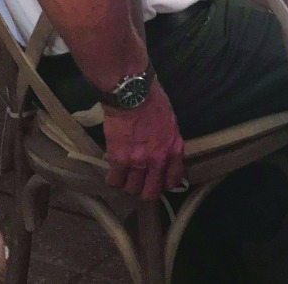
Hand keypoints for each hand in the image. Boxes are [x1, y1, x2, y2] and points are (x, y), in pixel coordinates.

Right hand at [102, 82, 184, 200]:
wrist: (133, 95)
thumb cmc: (154, 102)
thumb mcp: (170, 122)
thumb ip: (168, 141)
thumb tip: (162, 151)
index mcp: (174, 148)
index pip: (173, 178)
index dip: (164, 184)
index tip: (159, 183)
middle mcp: (158, 159)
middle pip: (150, 191)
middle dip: (145, 191)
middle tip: (139, 184)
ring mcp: (138, 162)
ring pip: (131, 188)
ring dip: (128, 184)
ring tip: (125, 176)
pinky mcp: (119, 160)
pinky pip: (114, 180)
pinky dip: (113, 178)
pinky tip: (113, 172)